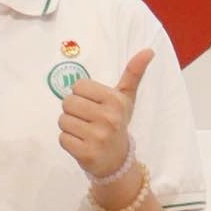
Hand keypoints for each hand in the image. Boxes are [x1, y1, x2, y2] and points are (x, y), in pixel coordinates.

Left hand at [58, 48, 152, 183]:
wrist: (118, 160)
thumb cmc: (117, 123)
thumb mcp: (126, 98)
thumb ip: (133, 73)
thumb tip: (148, 50)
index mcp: (116, 100)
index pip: (79, 86)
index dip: (82, 95)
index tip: (93, 105)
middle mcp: (108, 118)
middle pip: (68, 102)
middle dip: (73, 111)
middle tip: (87, 120)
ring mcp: (97, 137)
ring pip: (63, 120)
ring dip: (69, 127)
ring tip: (84, 132)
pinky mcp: (86, 153)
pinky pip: (62, 138)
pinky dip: (68, 141)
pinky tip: (81, 143)